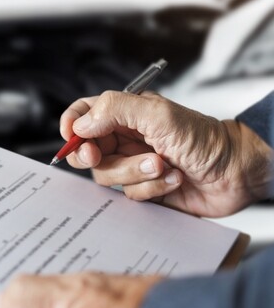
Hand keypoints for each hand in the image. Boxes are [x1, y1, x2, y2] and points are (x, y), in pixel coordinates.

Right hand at [61, 91, 272, 217]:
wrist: (236, 171)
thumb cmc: (204, 138)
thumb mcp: (158, 115)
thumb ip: (115, 111)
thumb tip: (81, 124)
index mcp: (125, 115)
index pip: (83, 114)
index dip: (71, 126)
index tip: (71, 137)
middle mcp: (125, 140)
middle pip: (86, 151)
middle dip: (94, 158)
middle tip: (100, 158)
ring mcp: (133, 166)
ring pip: (106, 177)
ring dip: (134, 173)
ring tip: (162, 165)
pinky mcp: (144, 190)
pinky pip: (129, 196)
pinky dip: (151, 189)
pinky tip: (172, 179)